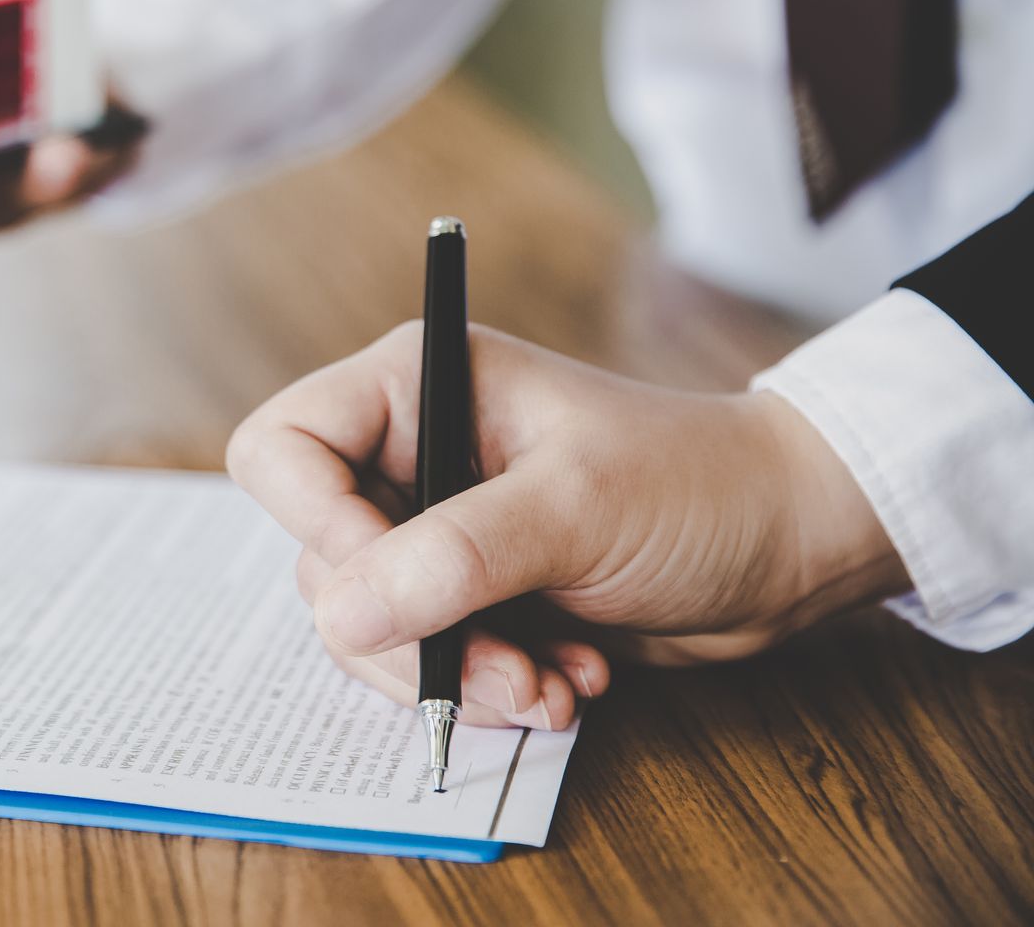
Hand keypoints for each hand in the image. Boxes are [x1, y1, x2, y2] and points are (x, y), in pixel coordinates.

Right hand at [225, 322, 908, 731]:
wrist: (789, 545)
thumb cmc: (695, 487)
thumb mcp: (574, 512)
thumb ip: (453, 558)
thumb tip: (339, 614)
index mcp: (417, 387)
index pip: (284, 449)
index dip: (315, 523)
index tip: (391, 588)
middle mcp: (410, 454)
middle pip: (322, 559)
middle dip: (409, 633)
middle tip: (501, 668)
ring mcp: (435, 530)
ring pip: (369, 626)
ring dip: (455, 676)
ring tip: (549, 688)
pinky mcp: (468, 595)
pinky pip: (424, 661)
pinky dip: (487, 688)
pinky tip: (567, 680)